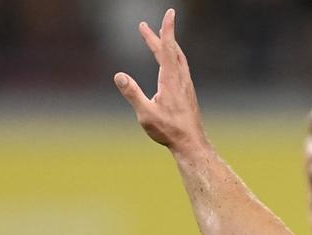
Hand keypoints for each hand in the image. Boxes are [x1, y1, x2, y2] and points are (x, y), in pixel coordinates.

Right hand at [113, 9, 206, 152]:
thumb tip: (119, 76)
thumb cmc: (169, 131)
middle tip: (144, 27)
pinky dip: (173, 58)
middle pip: (170, 51)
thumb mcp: (146, 114)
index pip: (167, 48)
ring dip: (167, 46)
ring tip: (157, 39)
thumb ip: (133, 94)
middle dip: (159, 37)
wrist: (191, 143)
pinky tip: (170, 64)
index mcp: (170, 80)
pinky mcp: (188, 93)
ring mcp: (186, 86)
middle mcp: (181, 79)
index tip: (170, 13)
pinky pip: (181, 68)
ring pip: (178, 59)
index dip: (167, 29)